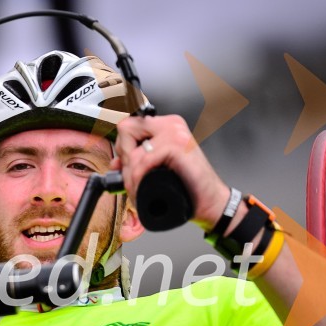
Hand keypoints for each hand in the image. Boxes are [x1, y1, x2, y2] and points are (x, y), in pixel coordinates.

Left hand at [113, 115, 228, 230]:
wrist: (210, 201)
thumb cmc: (186, 186)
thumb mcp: (157, 168)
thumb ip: (138, 160)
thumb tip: (115, 163)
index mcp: (166, 125)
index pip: (129, 125)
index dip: (121, 146)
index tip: (123, 164)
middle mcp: (170, 124)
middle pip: (126, 130)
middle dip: (124, 158)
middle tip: (132, 177)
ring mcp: (175, 133)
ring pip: (133, 151)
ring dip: (131, 176)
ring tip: (137, 189)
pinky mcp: (177, 146)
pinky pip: (144, 161)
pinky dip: (139, 178)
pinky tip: (144, 188)